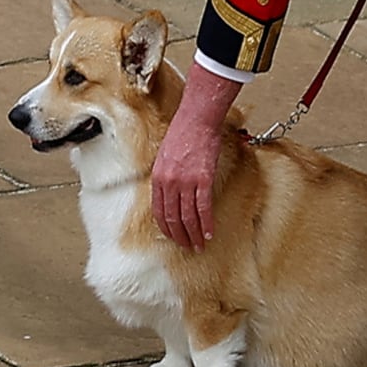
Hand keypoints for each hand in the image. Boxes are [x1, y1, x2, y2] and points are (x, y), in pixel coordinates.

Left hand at [151, 64, 243, 250]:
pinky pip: (203, 207)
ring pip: (188, 216)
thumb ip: (166, 176)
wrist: (197, 119)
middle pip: (173, 217)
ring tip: (199, 245)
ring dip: (193, 234)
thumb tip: (169, 193)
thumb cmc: (182, 133)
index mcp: (158, 177)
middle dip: (180, 236)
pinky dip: (206, 223)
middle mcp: (169, 182)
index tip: (173, 237)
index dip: (167, 228)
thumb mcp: (165, 155)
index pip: (159, 211)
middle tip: (187, 247)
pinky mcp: (202, 179)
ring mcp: (185, 182)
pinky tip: (209, 233)